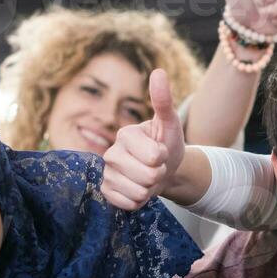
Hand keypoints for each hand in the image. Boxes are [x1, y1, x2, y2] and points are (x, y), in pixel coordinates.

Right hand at [101, 68, 183, 209]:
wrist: (164, 169)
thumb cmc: (167, 144)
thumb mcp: (170, 124)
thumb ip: (163, 101)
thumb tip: (158, 72)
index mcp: (125, 134)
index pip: (155, 156)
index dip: (165, 158)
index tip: (161, 152)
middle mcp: (110, 153)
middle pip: (147, 176)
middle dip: (159, 175)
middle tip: (156, 168)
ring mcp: (106, 174)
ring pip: (139, 192)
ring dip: (150, 189)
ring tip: (148, 178)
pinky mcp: (106, 192)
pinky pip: (129, 204)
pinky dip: (140, 202)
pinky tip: (138, 189)